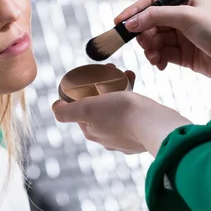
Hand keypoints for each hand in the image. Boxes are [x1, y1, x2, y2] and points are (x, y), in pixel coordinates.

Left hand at [52, 81, 190, 156]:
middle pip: (100, 108)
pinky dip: (133, 98)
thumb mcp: (87, 109)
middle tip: (111, 71)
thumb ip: (67, 112)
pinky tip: (134, 84)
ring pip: (117, 109)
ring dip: (119, 89)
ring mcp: (126, 138)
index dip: (84, 91)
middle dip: (103, 88)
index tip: (92, 75)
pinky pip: (134, 113)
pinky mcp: (141, 135)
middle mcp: (107, 139)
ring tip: (125, 74)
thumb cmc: (122, 114)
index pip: (81, 110)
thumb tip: (55, 108)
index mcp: (92, 132)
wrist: (155, 125)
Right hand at [115, 0, 210, 93]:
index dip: (134, 11)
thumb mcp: (186, 17)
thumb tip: (131, 22)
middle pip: (150, 23)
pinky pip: (162, 55)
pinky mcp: (183, 55)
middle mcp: (182, 18)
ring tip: (154, 58)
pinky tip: (161, 65)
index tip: (119, 23)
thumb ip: (156, 17)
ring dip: (150, 50)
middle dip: (143, 35)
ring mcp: (182, 37)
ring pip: (155, 41)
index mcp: (185, 1)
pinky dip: (158, 60)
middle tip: (143, 44)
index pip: (153, 2)